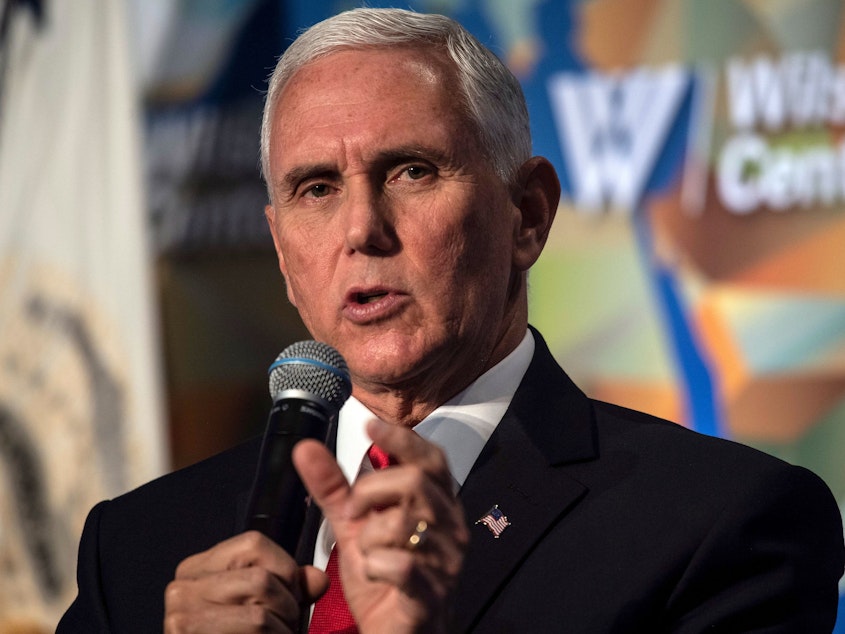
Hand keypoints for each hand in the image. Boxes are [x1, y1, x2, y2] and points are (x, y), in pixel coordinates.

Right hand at [163, 530, 328, 632]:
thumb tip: (318, 579)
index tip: (291, 592)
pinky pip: (257, 628)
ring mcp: (181, 617)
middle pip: (261, 579)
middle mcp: (182, 588)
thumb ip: (290, 587)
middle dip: (287, 606)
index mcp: (198, 569)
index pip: (253, 544)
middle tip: (286, 624)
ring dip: (282, 629)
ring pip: (260, 611)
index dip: (285, 569)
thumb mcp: (263, 605)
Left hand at [294, 418, 468, 633]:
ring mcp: (446, 561)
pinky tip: (373, 572)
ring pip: (404, 523)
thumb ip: (333, 487)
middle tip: (352, 511)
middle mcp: (450, 528)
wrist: (393, 632)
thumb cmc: (382, 577)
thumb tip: (306, 448)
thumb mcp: (353, 526)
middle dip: (371, 490)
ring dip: (370, 536)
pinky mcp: (432, 595)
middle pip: (415, 481)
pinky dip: (374, 567)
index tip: (370, 426)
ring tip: (366, 551)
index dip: (402, 439)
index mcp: (436, 505)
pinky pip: (400, 566)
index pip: (431, 458)